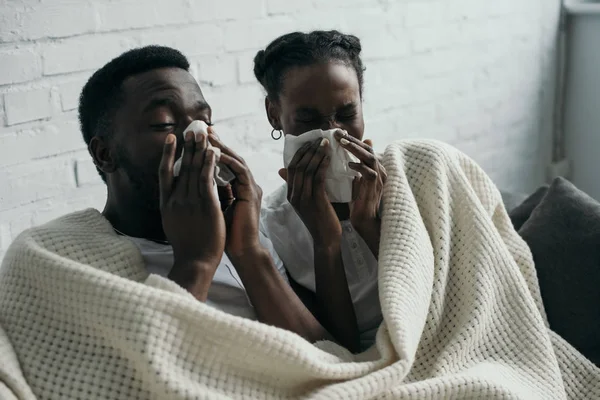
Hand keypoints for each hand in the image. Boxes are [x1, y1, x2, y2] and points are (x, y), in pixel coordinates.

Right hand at [158, 131, 225, 277]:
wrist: (195, 261)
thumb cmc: (187, 247)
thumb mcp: (173, 224)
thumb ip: (174, 208)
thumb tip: (174, 198)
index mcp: (166, 204)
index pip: (165, 173)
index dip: (169, 154)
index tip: (172, 139)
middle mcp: (176, 200)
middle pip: (182, 166)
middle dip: (188, 146)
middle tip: (191, 128)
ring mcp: (190, 202)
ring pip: (195, 170)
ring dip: (200, 150)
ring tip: (204, 134)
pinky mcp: (206, 205)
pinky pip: (207, 179)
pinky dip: (210, 164)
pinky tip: (214, 152)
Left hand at [207, 131, 262, 258]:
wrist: (241, 251)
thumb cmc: (225, 234)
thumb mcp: (214, 208)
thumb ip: (210, 193)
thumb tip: (193, 180)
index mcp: (237, 189)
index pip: (224, 164)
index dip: (211, 151)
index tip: (197, 140)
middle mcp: (246, 185)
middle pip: (231, 158)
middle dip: (217, 143)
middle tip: (203, 129)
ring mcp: (251, 188)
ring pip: (236, 160)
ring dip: (222, 147)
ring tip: (209, 135)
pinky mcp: (252, 193)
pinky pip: (240, 171)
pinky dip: (228, 161)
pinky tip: (216, 153)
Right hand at [280, 138, 341, 246]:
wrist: (326, 240)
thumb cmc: (322, 220)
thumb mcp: (311, 201)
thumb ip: (308, 186)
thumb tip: (310, 169)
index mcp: (291, 194)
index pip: (291, 167)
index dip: (300, 152)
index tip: (311, 142)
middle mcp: (293, 195)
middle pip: (297, 166)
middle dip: (308, 150)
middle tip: (319, 139)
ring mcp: (302, 199)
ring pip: (306, 170)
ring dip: (316, 154)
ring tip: (325, 144)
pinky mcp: (314, 202)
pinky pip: (317, 178)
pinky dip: (322, 165)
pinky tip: (329, 157)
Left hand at [334, 131, 386, 227]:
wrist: (364, 221)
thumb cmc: (357, 202)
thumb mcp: (353, 182)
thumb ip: (349, 169)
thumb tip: (338, 157)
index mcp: (374, 168)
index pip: (364, 148)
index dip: (352, 140)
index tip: (337, 133)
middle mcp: (379, 170)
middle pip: (367, 148)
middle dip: (352, 140)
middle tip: (337, 133)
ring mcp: (379, 178)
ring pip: (369, 157)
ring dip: (355, 149)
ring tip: (341, 143)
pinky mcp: (375, 187)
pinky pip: (369, 173)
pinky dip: (359, 167)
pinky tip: (349, 164)